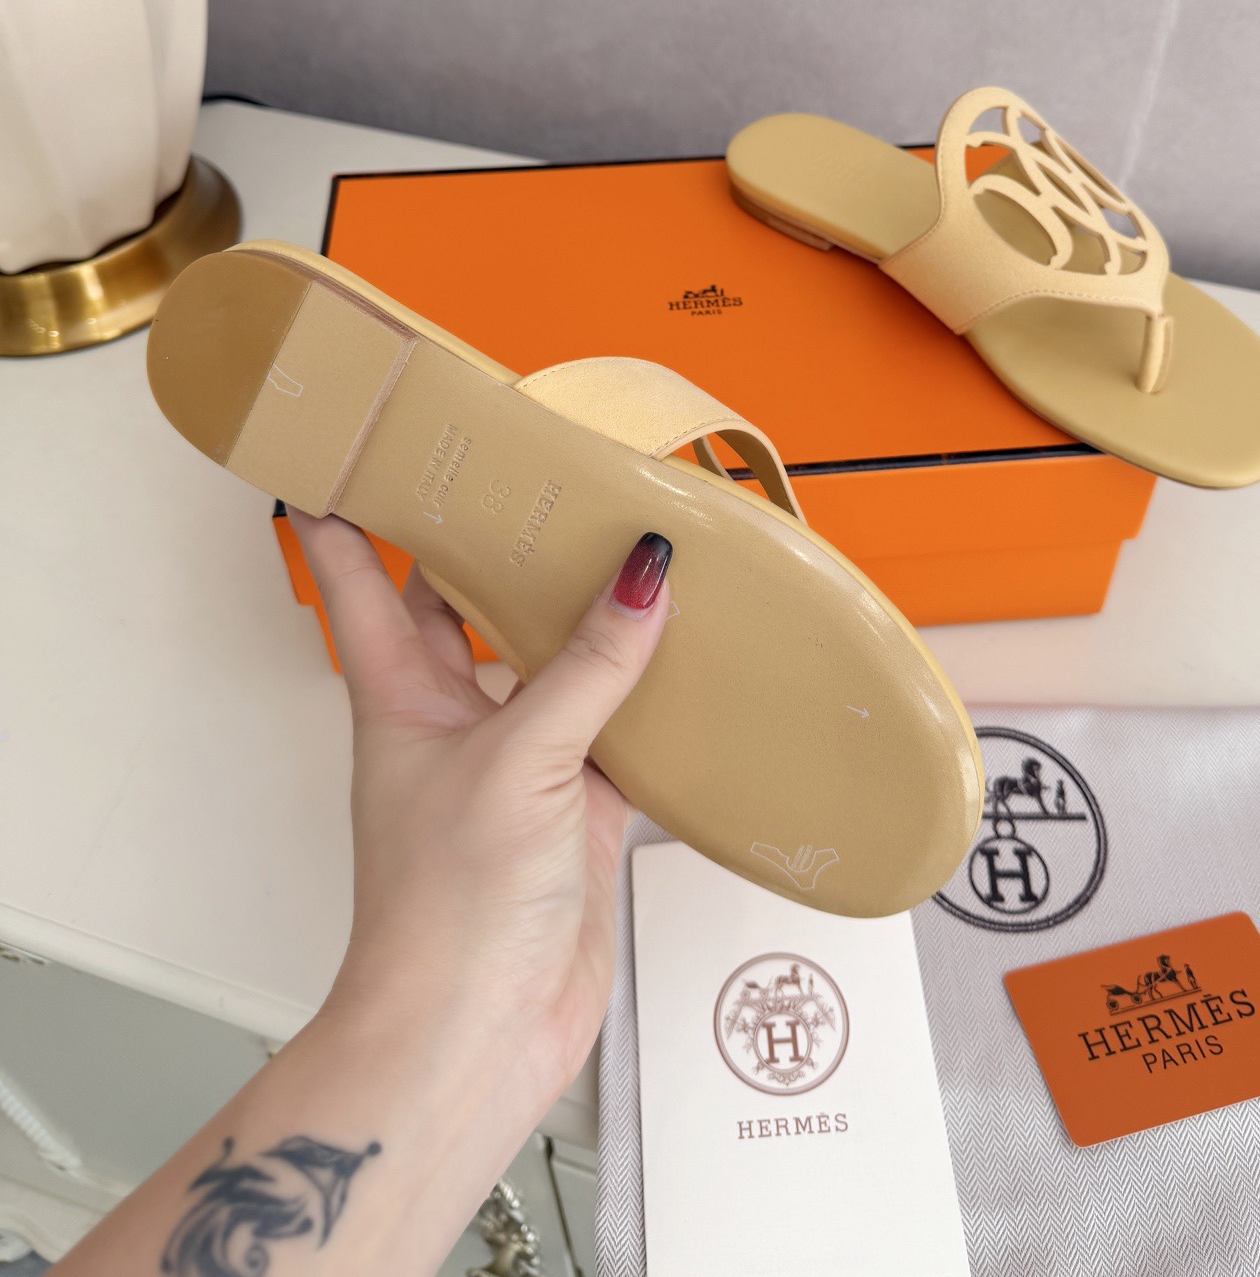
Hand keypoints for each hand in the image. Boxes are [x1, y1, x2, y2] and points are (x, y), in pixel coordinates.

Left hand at [291, 509, 669, 1115]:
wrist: (475, 1037)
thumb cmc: (446, 911)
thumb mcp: (519, 761)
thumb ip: (587, 665)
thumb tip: (642, 575)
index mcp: (400, 696)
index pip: (363, 581)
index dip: (348, 513)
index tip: (350, 447)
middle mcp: (453, 721)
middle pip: (462, 610)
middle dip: (489, 548)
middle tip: (531, 474)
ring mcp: (517, 767)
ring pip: (549, 666)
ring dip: (582, 618)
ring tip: (626, 546)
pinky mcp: (576, 813)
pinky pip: (616, 731)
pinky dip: (650, 698)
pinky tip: (687, 662)